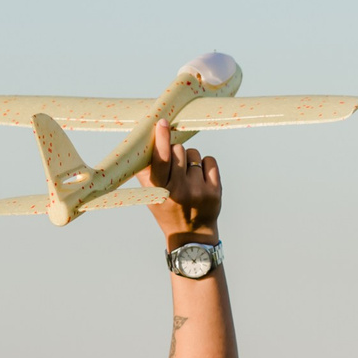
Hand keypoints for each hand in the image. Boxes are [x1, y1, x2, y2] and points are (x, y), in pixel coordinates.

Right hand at [143, 119, 221, 243]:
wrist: (191, 234)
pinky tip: (200, 178)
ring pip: (194, 153)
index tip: (162, 123)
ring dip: (190, 159)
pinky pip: (209, 161)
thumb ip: (145, 170)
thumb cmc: (167, 207)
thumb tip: (142, 141)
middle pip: (178, 150)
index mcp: (159, 190)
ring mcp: (199, 191)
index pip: (160, 159)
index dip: (161, 139)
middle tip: (175, 166)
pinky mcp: (215, 191)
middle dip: (175, 152)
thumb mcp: (150, 193)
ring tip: (187, 176)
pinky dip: (205, 165)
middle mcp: (179, 190)